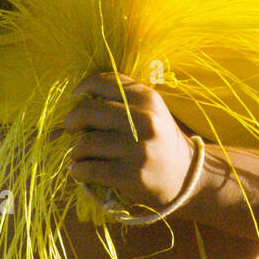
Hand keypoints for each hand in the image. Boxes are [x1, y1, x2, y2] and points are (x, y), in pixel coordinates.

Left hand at [62, 71, 195, 212]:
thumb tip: (73, 102)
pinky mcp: (131, 175)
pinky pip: (89, 169)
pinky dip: (78, 170)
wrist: (187, 177)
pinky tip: (80, 171)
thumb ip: (117, 99)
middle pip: (88, 111)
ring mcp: (138, 149)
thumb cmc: (159, 139)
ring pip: (85, 143)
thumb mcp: (149, 111)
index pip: (103, 82)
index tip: (76, 97)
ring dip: (75, 150)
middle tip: (70, 128)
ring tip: (79, 154)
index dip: (83, 87)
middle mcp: (144, 120)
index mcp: (148, 98)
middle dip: (71, 120)